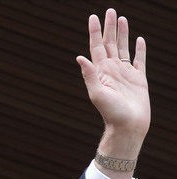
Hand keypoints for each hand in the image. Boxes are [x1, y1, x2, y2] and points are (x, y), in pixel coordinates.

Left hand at [77, 8, 149, 146]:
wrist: (128, 126)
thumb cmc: (111, 113)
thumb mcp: (97, 93)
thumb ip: (89, 75)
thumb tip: (79, 57)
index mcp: (100, 72)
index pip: (96, 47)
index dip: (94, 32)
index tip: (93, 17)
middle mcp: (111, 70)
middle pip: (110, 43)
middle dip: (109, 27)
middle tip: (109, 11)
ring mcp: (125, 73)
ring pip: (123, 48)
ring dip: (122, 34)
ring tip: (121, 19)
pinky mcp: (138, 78)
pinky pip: (139, 60)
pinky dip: (139, 49)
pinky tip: (139, 39)